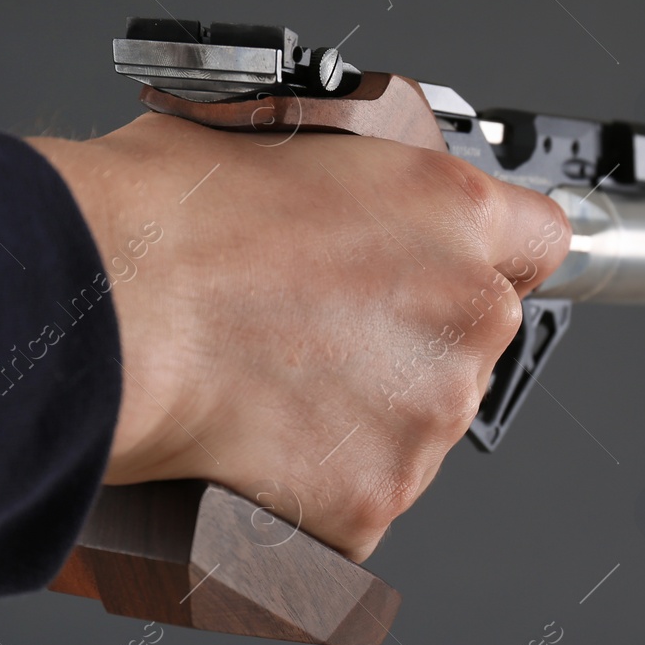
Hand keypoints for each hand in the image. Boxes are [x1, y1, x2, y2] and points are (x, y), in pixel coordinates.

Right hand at [26, 110, 569, 559]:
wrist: (107, 313)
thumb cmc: (162, 218)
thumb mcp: (274, 144)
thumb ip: (341, 182)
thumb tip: (320, 200)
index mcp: (447, 210)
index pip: (537, 239)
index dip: (490, 259)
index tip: (458, 278)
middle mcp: (462, 313)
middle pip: (470, 342)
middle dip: (407, 344)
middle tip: (315, 335)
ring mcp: (427, 415)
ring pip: (417, 425)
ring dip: (363, 418)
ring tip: (268, 389)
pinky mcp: (376, 498)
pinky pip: (360, 500)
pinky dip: (315, 488)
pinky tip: (255, 447)